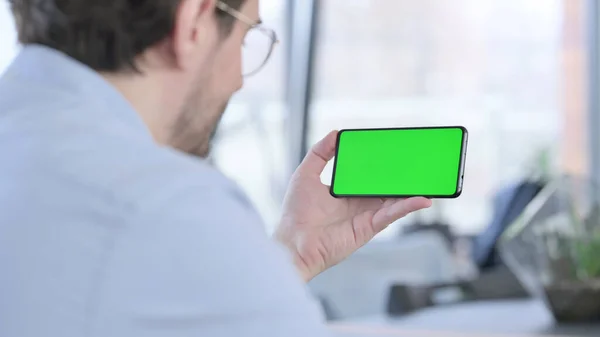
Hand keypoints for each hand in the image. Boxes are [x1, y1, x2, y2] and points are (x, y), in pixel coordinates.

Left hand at [275, 130, 431, 281]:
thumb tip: (336, 133)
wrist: (292, 243)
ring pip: (394, 198)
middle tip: (417, 158)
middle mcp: (358, 203)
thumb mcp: (305, 174)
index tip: (393, 147)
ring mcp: (366, 215)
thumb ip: (320, 152)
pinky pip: (393, 213)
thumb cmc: (294, 213)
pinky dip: (409, 206)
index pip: (367, 173)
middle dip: (401, 173)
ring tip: (427, 175)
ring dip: (411, 189)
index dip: (380, 162)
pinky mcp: (370, 227)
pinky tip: (423, 199)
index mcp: (345, 191)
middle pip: (385, 185)